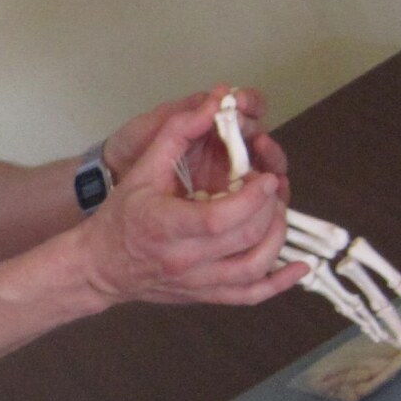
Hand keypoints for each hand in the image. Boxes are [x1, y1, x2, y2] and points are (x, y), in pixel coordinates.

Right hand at [74, 93, 307, 309]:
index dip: (251, 198)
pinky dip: (279, 284)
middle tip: (268, 188)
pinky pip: (250, 296)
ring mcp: (198, 282)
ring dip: (277, 238)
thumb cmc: (121, 217)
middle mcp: (184, 260)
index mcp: (165, 226)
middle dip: (268, 209)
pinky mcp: (206, 295)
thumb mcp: (142, 169)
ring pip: (253, 268)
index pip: (219, 219)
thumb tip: (213, 105)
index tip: (265, 178)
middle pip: (244, 238)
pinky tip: (298, 267)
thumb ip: (177, 133)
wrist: (101, 266)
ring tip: (277, 213)